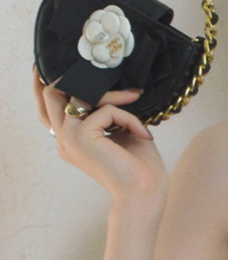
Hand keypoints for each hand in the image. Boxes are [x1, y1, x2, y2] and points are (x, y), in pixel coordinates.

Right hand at [34, 67, 166, 207]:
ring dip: (112, 95)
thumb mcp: (120, 132)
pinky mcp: (81, 137)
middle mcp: (63, 139)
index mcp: (70, 140)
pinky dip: (127, 117)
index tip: (69, 66)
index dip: (52, 84)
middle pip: (52, 93)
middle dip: (78, 78)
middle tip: (106, 73)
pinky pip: (105, 110)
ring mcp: (68, 138)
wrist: (145, 193)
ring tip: (135, 99)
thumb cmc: (139, 166)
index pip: (49, 106)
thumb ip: (106, 111)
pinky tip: (143, 134)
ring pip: (78, 94)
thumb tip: (107, 85)